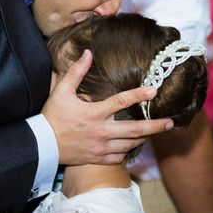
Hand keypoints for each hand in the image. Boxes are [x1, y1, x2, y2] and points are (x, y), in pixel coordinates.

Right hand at [42, 50, 173, 164]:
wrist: (42, 145)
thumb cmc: (52, 116)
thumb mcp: (61, 91)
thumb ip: (76, 71)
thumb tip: (88, 53)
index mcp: (94, 113)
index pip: (122, 101)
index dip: (139, 94)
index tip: (154, 90)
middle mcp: (101, 131)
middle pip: (135, 129)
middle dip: (155, 125)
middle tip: (171, 122)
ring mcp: (101, 147)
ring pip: (130, 145)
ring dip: (145, 138)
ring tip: (156, 132)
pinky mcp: (98, 159)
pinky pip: (120, 158)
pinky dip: (129, 151)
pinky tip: (134, 145)